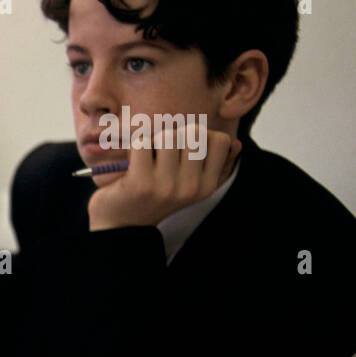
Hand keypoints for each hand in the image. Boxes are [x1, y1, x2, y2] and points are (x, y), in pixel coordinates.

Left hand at [88, 123, 241, 230]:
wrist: (121, 224)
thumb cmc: (154, 196)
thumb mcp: (188, 184)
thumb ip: (213, 164)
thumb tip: (236, 144)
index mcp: (207, 185)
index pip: (220, 140)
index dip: (199, 136)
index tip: (183, 149)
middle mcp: (191, 187)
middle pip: (194, 132)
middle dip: (175, 134)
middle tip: (161, 151)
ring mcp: (166, 186)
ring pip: (167, 135)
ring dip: (153, 140)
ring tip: (147, 159)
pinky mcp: (141, 182)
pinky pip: (142, 143)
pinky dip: (134, 146)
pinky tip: (132, 162)